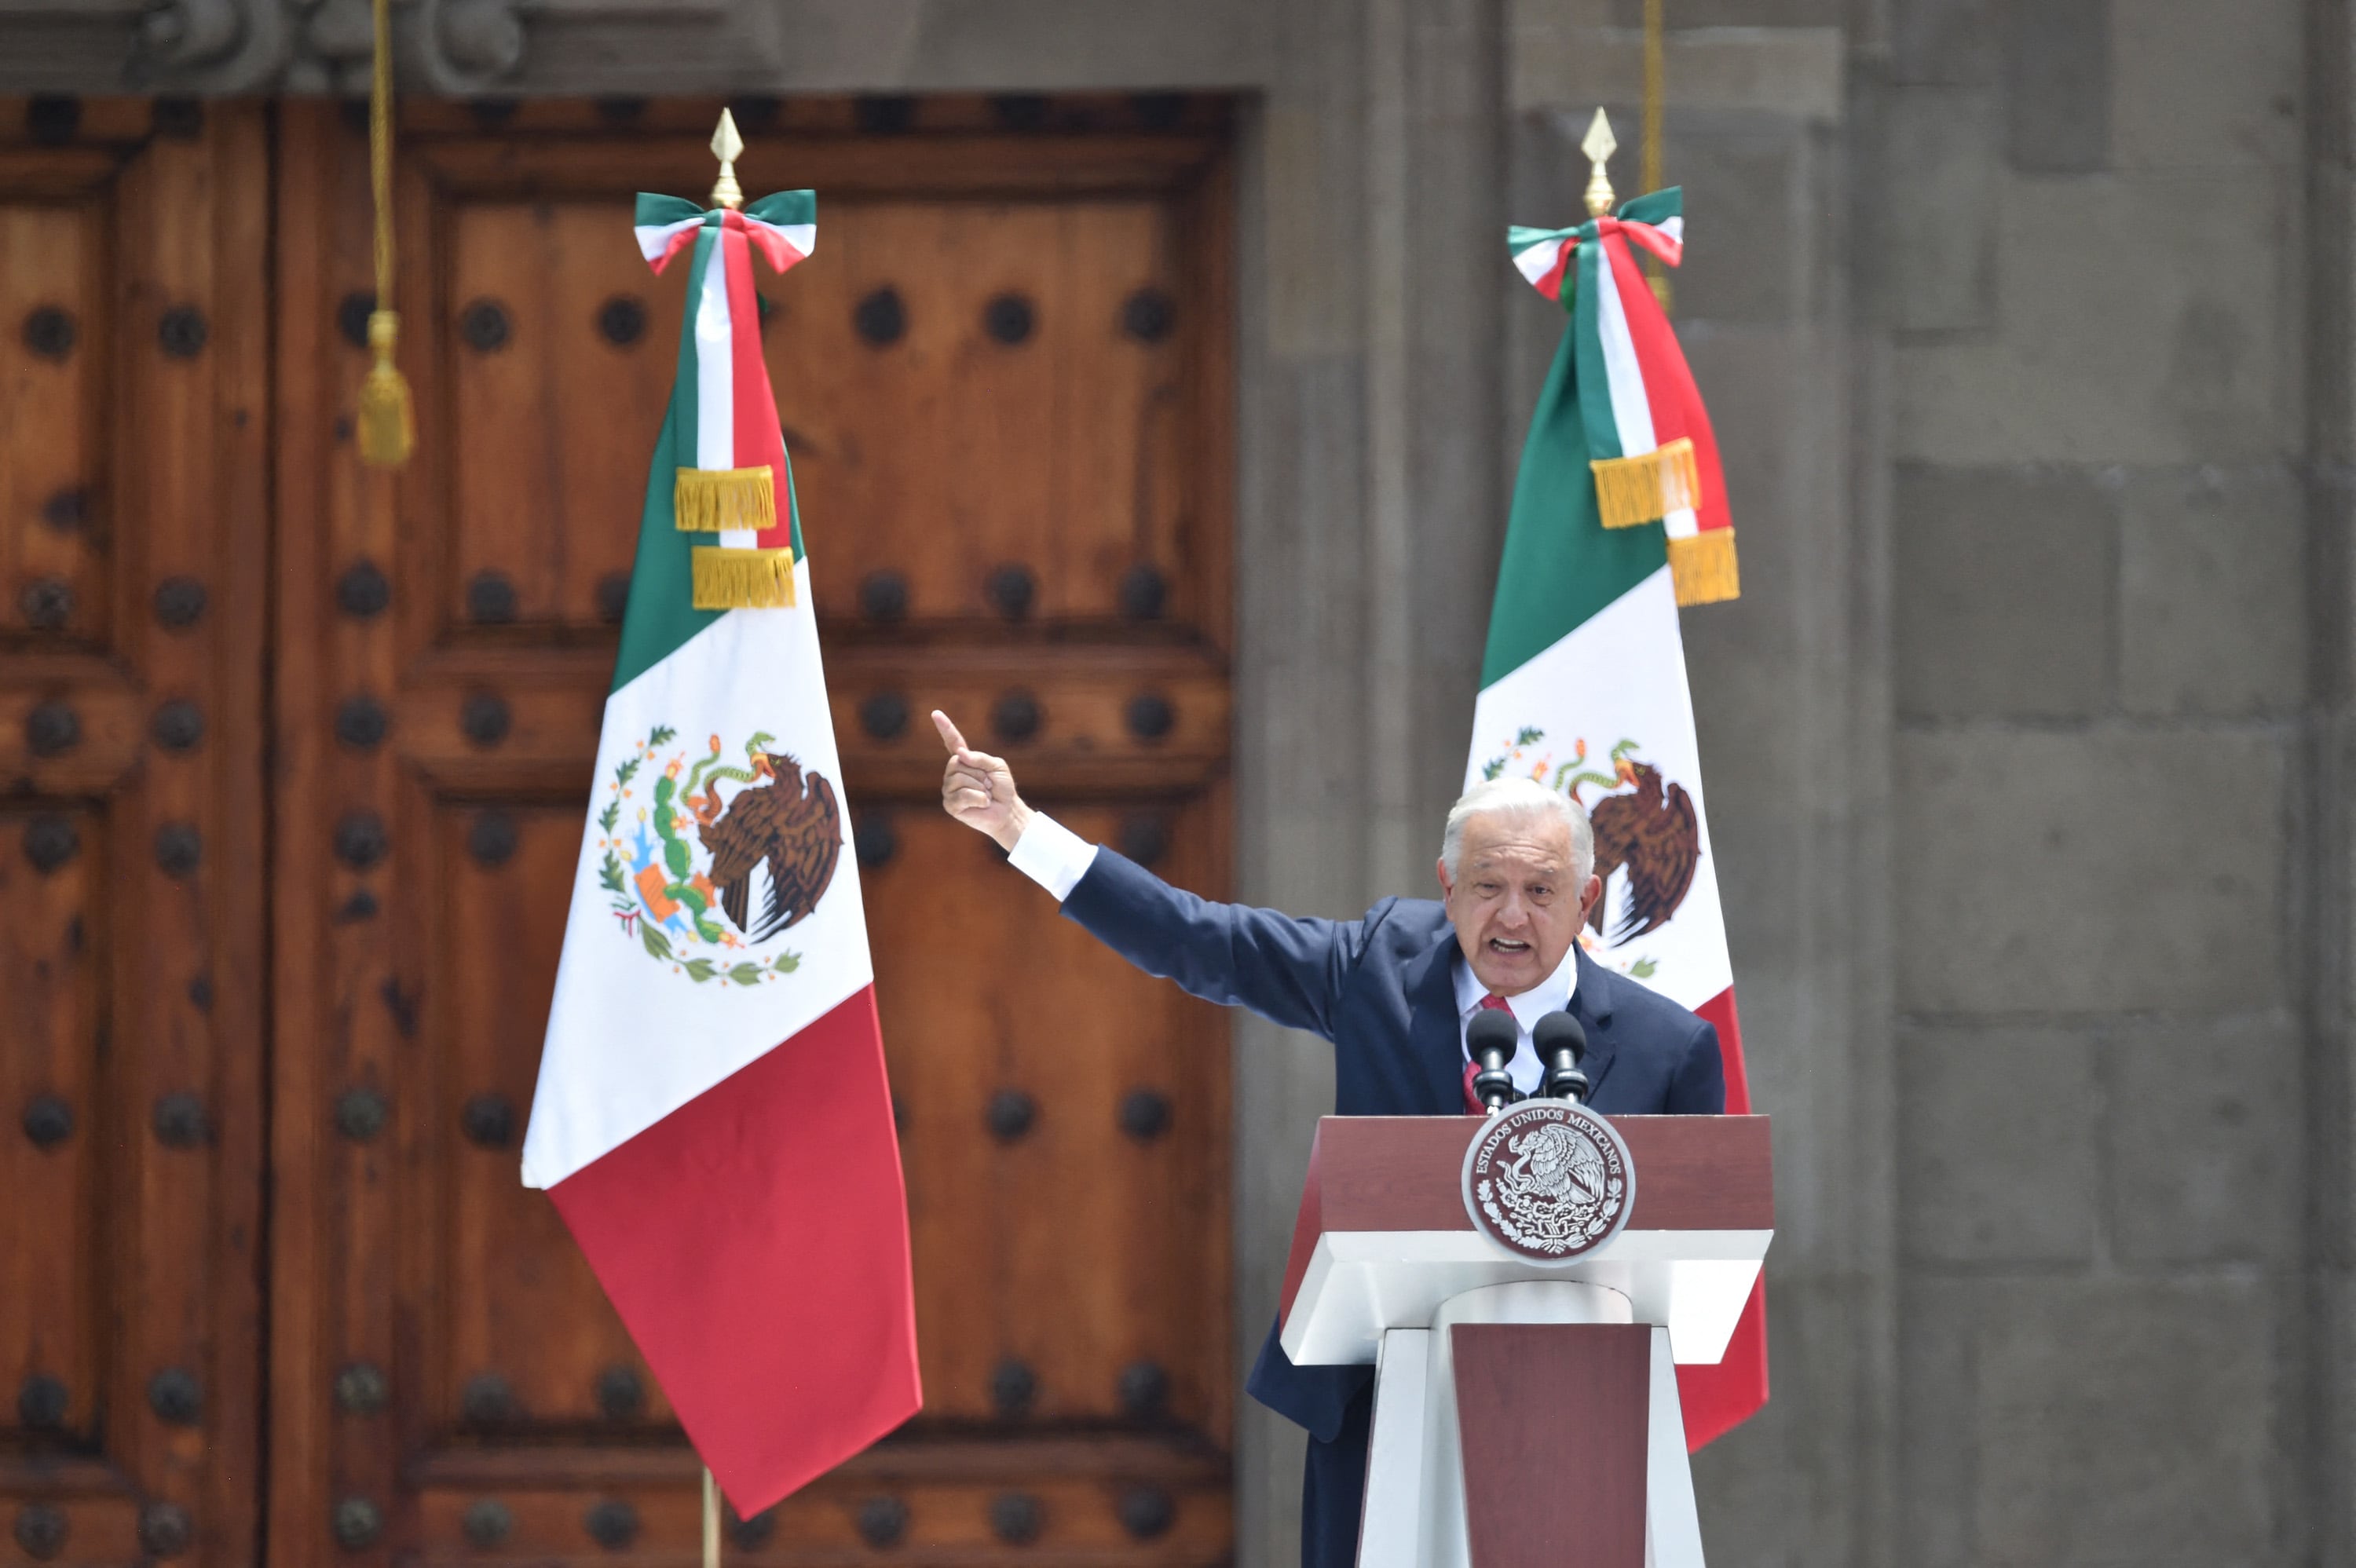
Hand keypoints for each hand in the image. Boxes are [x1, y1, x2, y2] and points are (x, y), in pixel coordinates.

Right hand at [933, 710, 1031, 851]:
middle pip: (958, 762)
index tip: (935, 713)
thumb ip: (981, 758)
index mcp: (964, 760)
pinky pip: (963, 795)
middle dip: (979, 773)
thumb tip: (960, 754)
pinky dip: (979, 799)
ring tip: (985, 794)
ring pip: (960, 778)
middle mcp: (953, 773)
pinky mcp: (951, 805)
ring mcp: (950, 789)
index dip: (945, 728)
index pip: (952, 742)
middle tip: (988, 784)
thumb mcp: (998, 766)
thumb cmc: (1003, 788)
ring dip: (980, 787)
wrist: (1007, 811)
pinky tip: (982, 803)